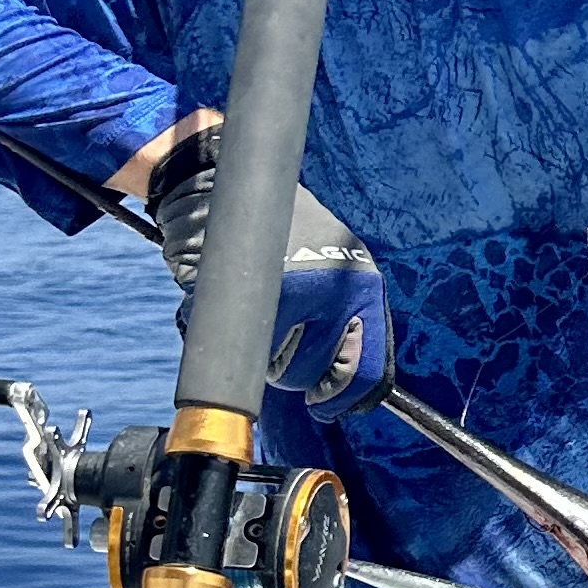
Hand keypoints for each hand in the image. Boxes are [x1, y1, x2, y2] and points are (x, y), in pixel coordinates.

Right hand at [144, 128, 394, 420]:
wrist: (219, 182)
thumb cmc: (274, 231)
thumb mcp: (327, 264)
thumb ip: (340, 314)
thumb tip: (346, 382)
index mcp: (362, 284)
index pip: (368, 367)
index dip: (345, 395)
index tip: (326, 405)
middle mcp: (339, 290)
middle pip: (318, 375)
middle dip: (296, 376)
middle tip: (278, 348)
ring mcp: (299, 294)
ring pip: (282, 369)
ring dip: (265, 360)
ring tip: (259, 318)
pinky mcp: (257, 295)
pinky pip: (250, 350)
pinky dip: (237, 343)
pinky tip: (238, 311)